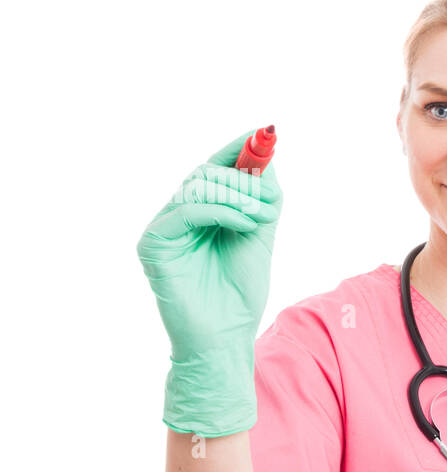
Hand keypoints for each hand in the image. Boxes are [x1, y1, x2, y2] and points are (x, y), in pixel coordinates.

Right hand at [137, 128, 283, 435]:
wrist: (226, 337)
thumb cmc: (241, 293)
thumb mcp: (260, 236)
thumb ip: (261, 199)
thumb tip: (266, 158)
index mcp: (201, 213)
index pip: (214, 169)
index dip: (236, 150)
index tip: (264, 134)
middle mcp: (177, 216)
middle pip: (205, 173)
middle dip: (242, 179)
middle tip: (269, 199)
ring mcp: (163, 229)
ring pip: (197, 186)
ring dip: (237, 195)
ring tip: (261, 217)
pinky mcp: (154, 244)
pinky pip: (187, 210)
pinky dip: (221, 211)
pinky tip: (245, 225)